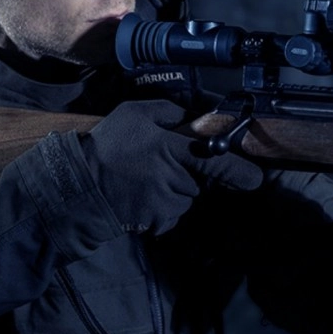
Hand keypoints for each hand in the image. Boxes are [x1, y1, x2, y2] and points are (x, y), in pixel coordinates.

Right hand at [79, 100, 262, 233]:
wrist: (76, 186)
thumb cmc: (106, 146)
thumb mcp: (134, 114)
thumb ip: (168, 112)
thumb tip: (193, 118)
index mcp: (168, 148)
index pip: (211, 159)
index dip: (236, 170)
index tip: (255, 179)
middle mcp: (170, 177)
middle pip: (199, 180)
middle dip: (188, 174)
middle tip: (160, 165)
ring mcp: (164, 203)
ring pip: (186, 197)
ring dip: (175, 190)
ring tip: (145, 181)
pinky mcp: (158, 221)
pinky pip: (173, 214)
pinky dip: (164, 208)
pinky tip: (142, 197)